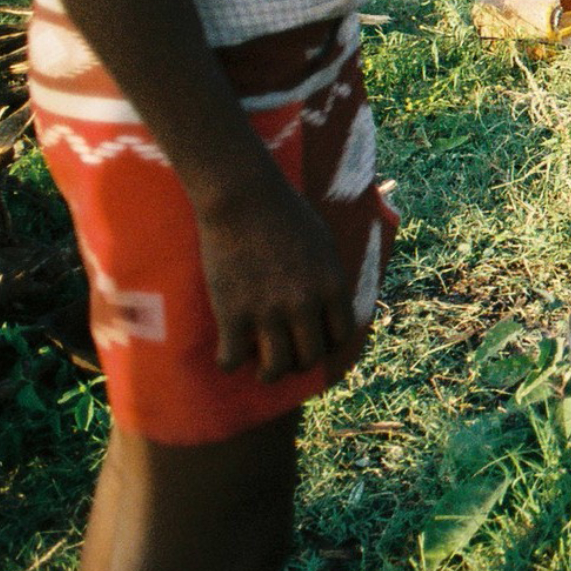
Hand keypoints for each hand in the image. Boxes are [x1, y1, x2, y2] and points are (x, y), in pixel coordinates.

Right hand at [198, 168, 353, 382]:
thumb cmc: (285, 212)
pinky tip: (228, 355)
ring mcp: (268, 311)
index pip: (341, 335)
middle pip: (310, 357)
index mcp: (332, 284)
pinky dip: (230, 363)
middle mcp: (305, 303)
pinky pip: (233, 359)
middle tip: (286, 359)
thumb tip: (333, 302)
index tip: (315, 345)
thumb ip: (329, 275)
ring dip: (269, 374)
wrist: (244, 195)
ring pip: (276, 368)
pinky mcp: (232, 312)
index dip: (329, 346)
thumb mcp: (324, 242)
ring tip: (261, 370)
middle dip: (299, 362)